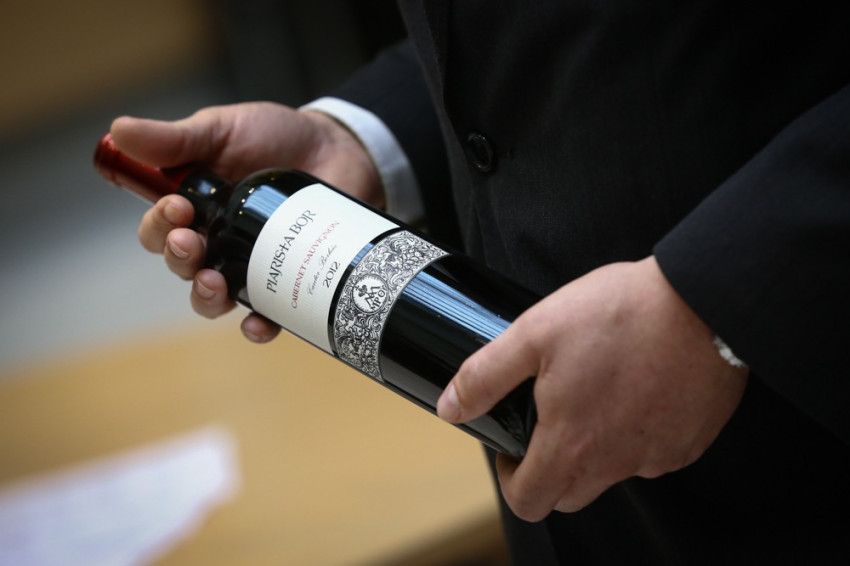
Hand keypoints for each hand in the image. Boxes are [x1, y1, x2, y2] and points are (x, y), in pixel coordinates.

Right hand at [111, 102, 382, 342]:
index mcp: (191, 208)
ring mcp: (249, 262)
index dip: (158, 225)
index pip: (156, 230)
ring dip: (206, 297)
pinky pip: (266, 314)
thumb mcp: (221, 130)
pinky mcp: (284, 278)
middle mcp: (215, 241)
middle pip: (181, 267)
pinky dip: (258, 326)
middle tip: (191, 243)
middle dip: (179, 260)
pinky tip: (257, 324)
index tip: (176, 206)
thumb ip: (175, 138)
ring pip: (214, 297)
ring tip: (213, 283)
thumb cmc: (273, 137)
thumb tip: (119, 130)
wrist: (336, 148)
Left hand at [436, 256, 747, 520]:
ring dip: (594, 453)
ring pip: (611, 476)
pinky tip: (635, 392)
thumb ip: (485, 377)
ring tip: (593, 396)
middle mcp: (616, 463)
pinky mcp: (689, 443)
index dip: (510, 480)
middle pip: (569, 496)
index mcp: (572, 444)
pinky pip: (651, 456)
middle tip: (548, 421)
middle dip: (547, 472)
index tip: (512, 448)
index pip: (528, 502)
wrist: (701, 301)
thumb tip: (451, 408)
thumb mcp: (533, 334)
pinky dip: (636, 437)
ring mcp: (657, 457)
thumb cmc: (619, 314)